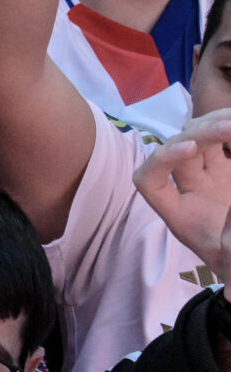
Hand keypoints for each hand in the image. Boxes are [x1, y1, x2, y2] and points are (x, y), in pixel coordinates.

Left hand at [133, 109, 230, 283]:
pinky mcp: (227, 172)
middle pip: (175, 150)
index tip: (191, 148)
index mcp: (181, 216)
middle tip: (230, 126)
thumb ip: (230, 248)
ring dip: (212, 124)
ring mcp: (208, 179)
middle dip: (198, 133)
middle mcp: (189, 191)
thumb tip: (227, 217)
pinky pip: (221, 143)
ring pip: (197, 138)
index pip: (148, 181)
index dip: (161, 160)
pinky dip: (226, 128)